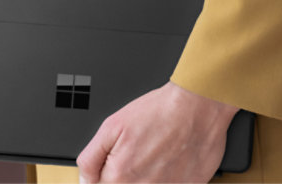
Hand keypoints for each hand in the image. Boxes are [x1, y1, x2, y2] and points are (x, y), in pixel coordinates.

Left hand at [75, 80, 239, 182]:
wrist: (196, 106)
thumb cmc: (158, 111)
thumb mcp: (111, 126)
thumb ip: (91, 158)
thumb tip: (85, 180)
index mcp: (120, 176)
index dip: (104, 175)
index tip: (115, 163)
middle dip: (124, 177)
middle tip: (138, 155)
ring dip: (144, 179)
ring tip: (153, 157)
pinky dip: (165, 180)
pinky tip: (168, 164)